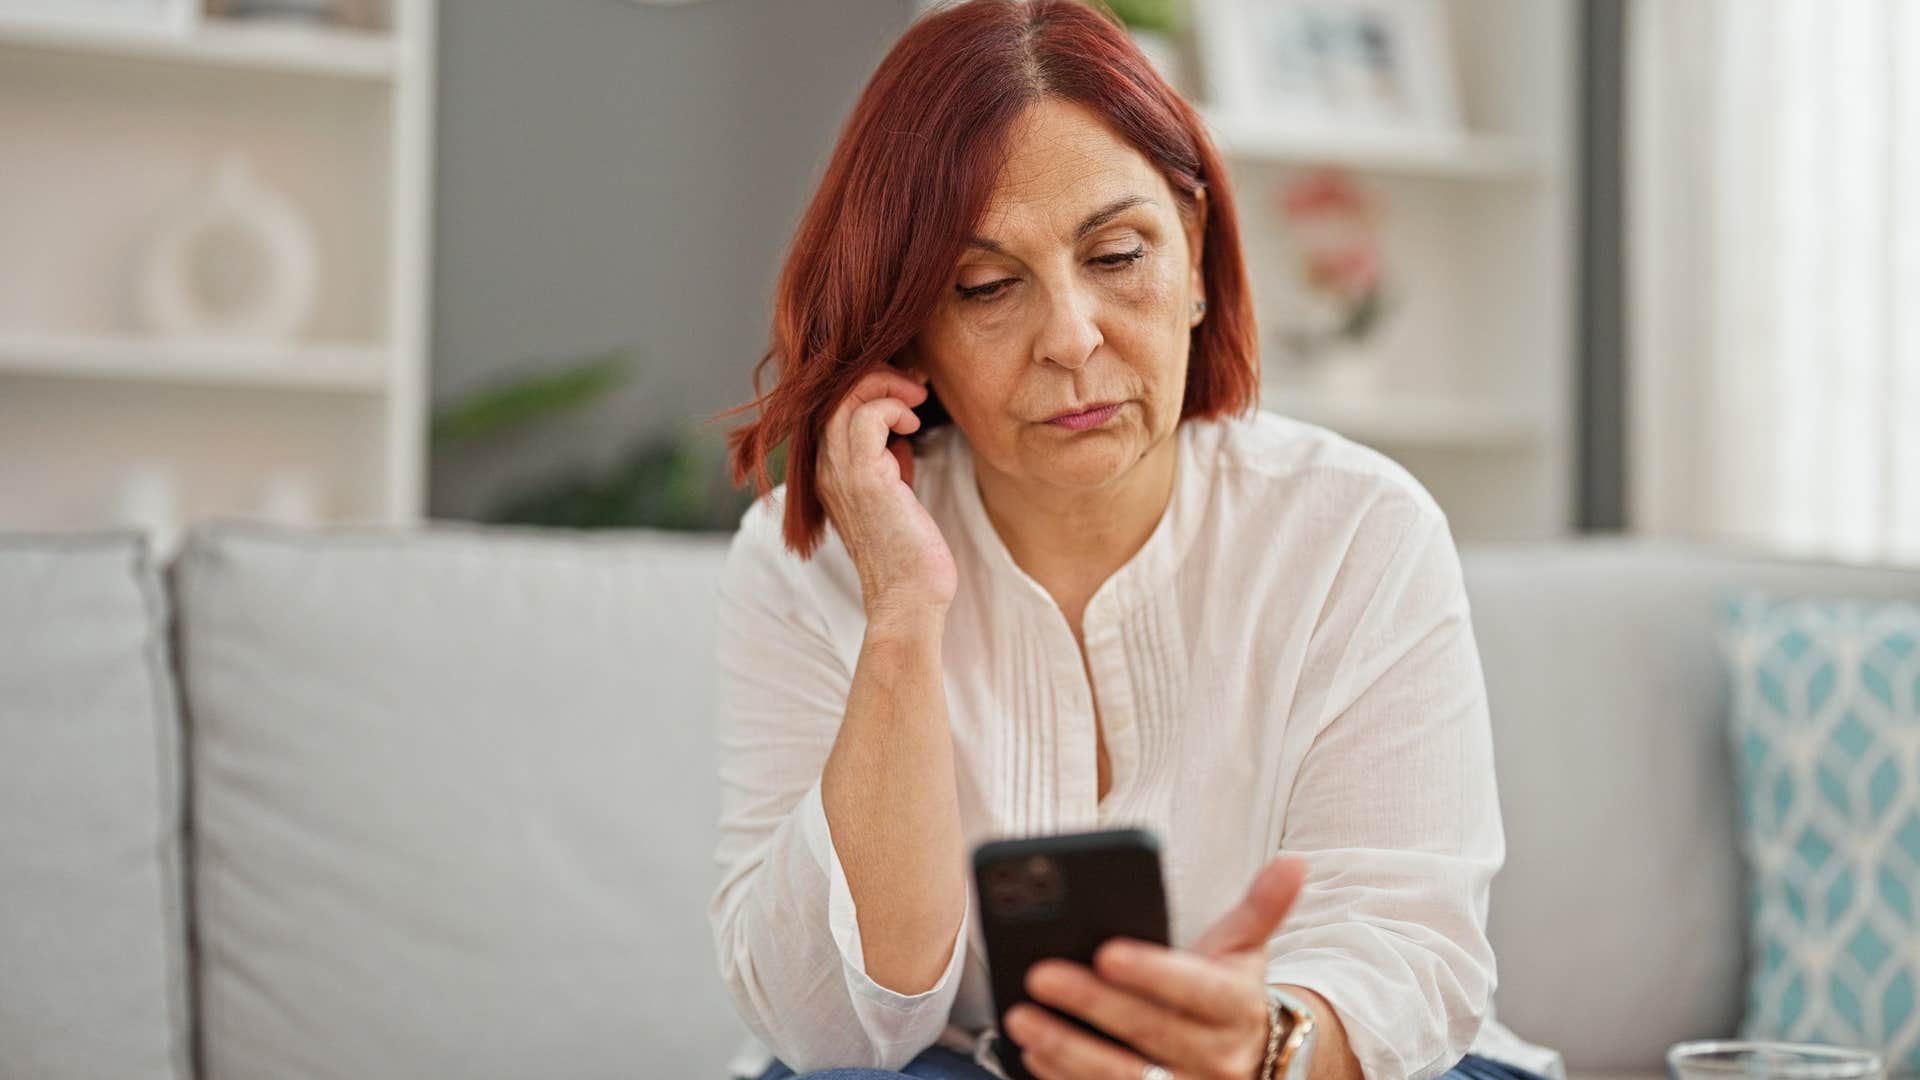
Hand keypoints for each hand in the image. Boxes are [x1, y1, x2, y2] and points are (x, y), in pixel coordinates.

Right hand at [815, 367, 956, 627]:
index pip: (832, 409)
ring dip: (886, 386)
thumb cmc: (909, 555)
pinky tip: (913, 426)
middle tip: (913, 386)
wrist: (909, 600)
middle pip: (832, 396)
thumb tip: (901, 434)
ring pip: (844, 399)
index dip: (865, 389)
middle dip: (875, 377)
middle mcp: (825, 471)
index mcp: (829, 474)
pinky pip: (866, 417)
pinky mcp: (864, 479)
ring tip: (916, 399)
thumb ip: (888, 463)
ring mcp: (840, 475)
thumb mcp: (894, 497)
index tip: (905, 392)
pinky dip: (892, 408)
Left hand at [1005, 857, 1307, 1079]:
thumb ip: (1261, 909)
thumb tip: (1294, 862)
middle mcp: (1219, 1060)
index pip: (1197, 990)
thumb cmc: (1226, 994)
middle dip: (1092, 1005)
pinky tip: (1034, 1056)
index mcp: (1238, 1009)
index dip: (1152, 973)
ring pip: (1125, 1078)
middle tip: (1039, 974)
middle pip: (1152, 1033)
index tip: (1105, 951)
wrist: (1248, 1062)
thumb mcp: (1244, 952)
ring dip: (1068, 1050)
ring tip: (1022, 1018)